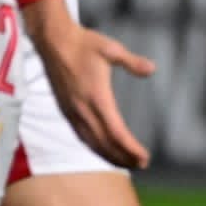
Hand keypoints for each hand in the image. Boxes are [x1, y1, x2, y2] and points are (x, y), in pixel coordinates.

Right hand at [26, 0, 152, 169]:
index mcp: (96, 97)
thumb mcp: (111, 49)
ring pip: (91, 142)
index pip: (116, 132)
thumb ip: (131, 61)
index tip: (144, 157)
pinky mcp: (66, 110)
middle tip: (142, 164)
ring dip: (109, 155)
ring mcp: (72, 112)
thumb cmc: (84, 43)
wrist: (53, 41)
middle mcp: (83, 110)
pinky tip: (103, 150)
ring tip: (127, 163)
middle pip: (105, 143)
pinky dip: (94, 147)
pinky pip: (81, 136)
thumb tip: (152, 69)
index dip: (130, 148)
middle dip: (123, 157)